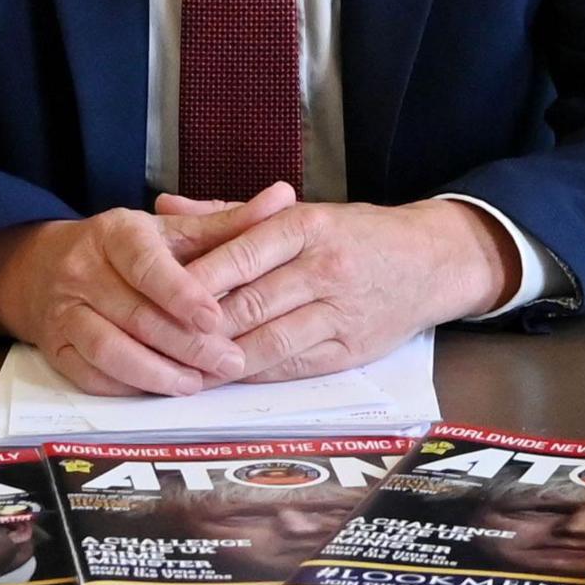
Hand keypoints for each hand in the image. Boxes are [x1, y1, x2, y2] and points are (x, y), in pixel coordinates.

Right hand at [0, 188, 296, 394]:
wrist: (46, 267)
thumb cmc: (130, 250)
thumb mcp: (173, 229)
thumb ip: (229, 223)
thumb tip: (284, 198)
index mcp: (116, 233)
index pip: (146, 264)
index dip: (180, 293)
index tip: (214, 317)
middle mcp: (83, 270)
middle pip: (137, 315)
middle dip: (186, 345)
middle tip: (230, 362)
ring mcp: (64, 311)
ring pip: (110, 350)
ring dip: (157, 372)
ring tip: (199, 383)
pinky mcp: (56, 348)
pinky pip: (91, 376)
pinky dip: (129, 387)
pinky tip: (163, 390)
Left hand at [169, 195, 519, 380]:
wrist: (431, 261)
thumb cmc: (356, 234)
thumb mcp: (301, 212)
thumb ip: (230, 214)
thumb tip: (166, 210)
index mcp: (308, 226)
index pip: (241, 255)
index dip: (195, 281)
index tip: (154, 294)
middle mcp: (324, 268)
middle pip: (248, 303)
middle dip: (198, 327)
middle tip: (153, 340)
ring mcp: (339, 312)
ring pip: (267, 342)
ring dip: (220, 359)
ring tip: (179, 365)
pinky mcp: (349, 349)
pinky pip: (290, 366)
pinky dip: (252, 372)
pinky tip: (222, 374)